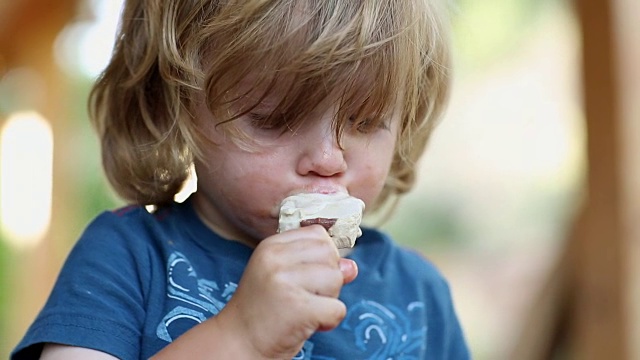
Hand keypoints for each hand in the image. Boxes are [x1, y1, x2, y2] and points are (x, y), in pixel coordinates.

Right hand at [217, 225, 357, 358]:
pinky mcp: (297, 308)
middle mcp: (275, 258)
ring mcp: (284, 282)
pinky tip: (307, 325)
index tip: (304, 278)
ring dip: (328, 300)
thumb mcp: (287, 279)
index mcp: (271, 246)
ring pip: (336, 278)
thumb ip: (318, 266)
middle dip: (328, 278)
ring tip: (303, 310)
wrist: (238, 343)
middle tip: (303, 297)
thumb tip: (351, 267)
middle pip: (330, 255)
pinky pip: (337, 308)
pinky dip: (329, 321)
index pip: (318, 234)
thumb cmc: (265, 310)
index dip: (322, 258)